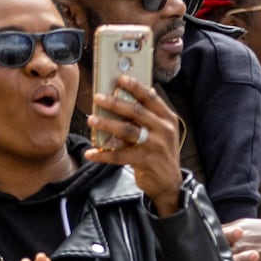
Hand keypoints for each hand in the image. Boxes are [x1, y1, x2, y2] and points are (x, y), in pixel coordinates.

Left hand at [85, 75, 182, 214]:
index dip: (135, 87)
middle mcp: (163, 130)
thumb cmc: (161, 151)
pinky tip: (91, 153)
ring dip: (107, 125)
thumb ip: (151, 115)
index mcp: (167, 118)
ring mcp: (155, 146)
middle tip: (98, 98)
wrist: (169, 182)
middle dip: (115, 103)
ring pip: (127, 131)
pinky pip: (120, 156)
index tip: (120, 79)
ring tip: (92, 120)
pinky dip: (104, 155)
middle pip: (136, 112)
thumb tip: (135, 94)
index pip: (151, 98)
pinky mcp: (146, 162)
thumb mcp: (162, 131)